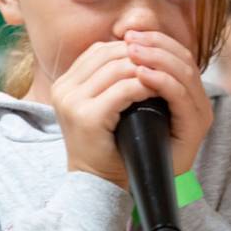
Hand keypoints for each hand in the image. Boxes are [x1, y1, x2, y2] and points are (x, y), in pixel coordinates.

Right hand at [52, 41, 154, 188]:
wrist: (97, 183)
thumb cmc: (108, 146)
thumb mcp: (105, 107)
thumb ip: (110, 82)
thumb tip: (138, 54)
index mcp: (66, 84)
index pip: (100, 50)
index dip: (130, 48)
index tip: (155, 55)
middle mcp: (64, 89)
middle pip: (109, 53)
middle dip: (142, 54)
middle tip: (167, 63)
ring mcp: (72, 101)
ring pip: (118, 68)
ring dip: (147, 68)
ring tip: (166, 75)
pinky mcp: (87, 116)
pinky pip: (123, 90)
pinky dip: (145, 86)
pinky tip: (160, 91)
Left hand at [123, 30, 212, 178]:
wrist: (128, 182)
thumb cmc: (121, 145)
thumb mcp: (125, 105)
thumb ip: (131, 80)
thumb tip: (117, 46)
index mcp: (184, 93)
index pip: (178, 55)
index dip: (157, 40)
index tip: (129, 34)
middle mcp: (197, 101)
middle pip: (184, 58)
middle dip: (156, 44)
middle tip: (130, 39)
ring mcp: (198, 113)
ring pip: (185, 72)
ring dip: (158, 58)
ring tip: (133, 51)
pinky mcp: (194, 128)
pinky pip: (180, 95)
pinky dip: (162, 81)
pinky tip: (141, 74)